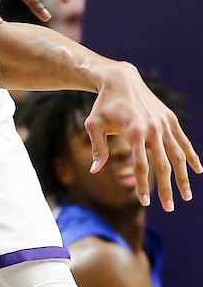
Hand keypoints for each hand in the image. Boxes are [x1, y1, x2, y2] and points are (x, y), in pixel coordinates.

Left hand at [86, 62, 201, 211]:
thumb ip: (98, 148)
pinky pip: (183, 140)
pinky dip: (191, 155)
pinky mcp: (169, 118)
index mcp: (134, 131)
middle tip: (168, 208)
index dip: (143, 185)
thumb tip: (94, 171)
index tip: (145, 203)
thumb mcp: (94, 124)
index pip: (141, 166)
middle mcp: (152, 128)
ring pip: (177, 154)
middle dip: (167, 188)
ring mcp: (163, 123)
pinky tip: (199, 170)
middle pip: (163, 164)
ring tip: (187, 196)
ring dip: (184, 176)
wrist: (120, 79)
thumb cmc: (104, 104)